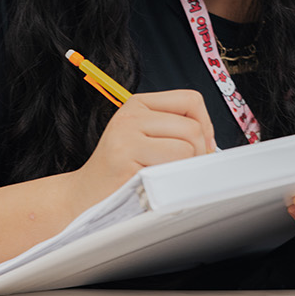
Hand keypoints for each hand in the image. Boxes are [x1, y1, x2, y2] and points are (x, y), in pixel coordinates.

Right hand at [71, 90, 216, 205]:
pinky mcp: (125, 160)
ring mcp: (126, 136)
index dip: (205, 124)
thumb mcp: (144, 138)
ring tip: (162, 176)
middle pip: (193, 128)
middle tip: (181, 169)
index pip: (191, 100)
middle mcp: (131, 115)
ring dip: (182, 169)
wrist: (83, 195)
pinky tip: (153, 184)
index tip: (201, 146)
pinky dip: (170, 181)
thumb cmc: (119, 171)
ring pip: (186, 148)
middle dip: (197, 154)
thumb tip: (211, 141)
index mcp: (138, 104)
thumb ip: (173, 130)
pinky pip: (170, 168)